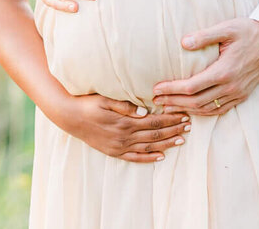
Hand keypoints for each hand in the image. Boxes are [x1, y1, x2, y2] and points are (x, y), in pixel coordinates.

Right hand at [52, 93, 190, 162]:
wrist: (69, 117)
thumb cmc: (87, 104)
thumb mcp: (104, 100)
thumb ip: (123, 106)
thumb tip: (143, 110)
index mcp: (124, 122)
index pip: (153, 122)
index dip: (170, 119)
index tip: (183, 115)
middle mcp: (124, 136)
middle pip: (155, 135)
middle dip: (174, 130)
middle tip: (189, 126)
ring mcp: (119, 146)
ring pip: (149, 147)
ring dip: (167, 144)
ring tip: (182, 140)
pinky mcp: (114, 152)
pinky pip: (135, 158)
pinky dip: (149, 158)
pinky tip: (161, 156)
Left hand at [152, 19, 258, 115]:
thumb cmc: (248, 31)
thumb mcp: (226, 28)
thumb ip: (204, 36)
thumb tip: (183, 43)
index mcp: (224, 71)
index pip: (191, 87)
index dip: (172, 89)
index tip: (156, 88)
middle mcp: (231, 86)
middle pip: (196, 102)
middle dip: (174, 102)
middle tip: (156, 100)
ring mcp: (238, 93)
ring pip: (207, 109)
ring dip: (186, 110)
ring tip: (168, 106)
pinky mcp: (243, 95)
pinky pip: (220, 109)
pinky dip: (204, 112)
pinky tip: (192, 109)